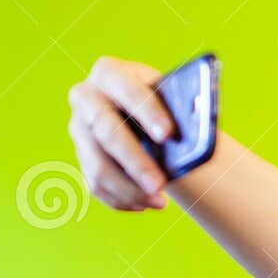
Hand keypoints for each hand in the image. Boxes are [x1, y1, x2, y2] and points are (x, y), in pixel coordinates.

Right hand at [67, 56, 175, 210]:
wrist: (148, 118)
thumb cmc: (166, 106)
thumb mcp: (174, 100)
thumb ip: (182, 110)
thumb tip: (198, 133)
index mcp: (110, 72)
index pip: (124, 88)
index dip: (146, 111)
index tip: (168, 135)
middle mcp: (86, 98)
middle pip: (106, 131)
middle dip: (135, 161)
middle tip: (161, 184)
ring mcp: (79, 130)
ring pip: (98, 166)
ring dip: (130, 189)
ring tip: (160, 201)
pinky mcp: (81, 157)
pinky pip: (95, 185)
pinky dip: (122, 199)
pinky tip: (145, 204)